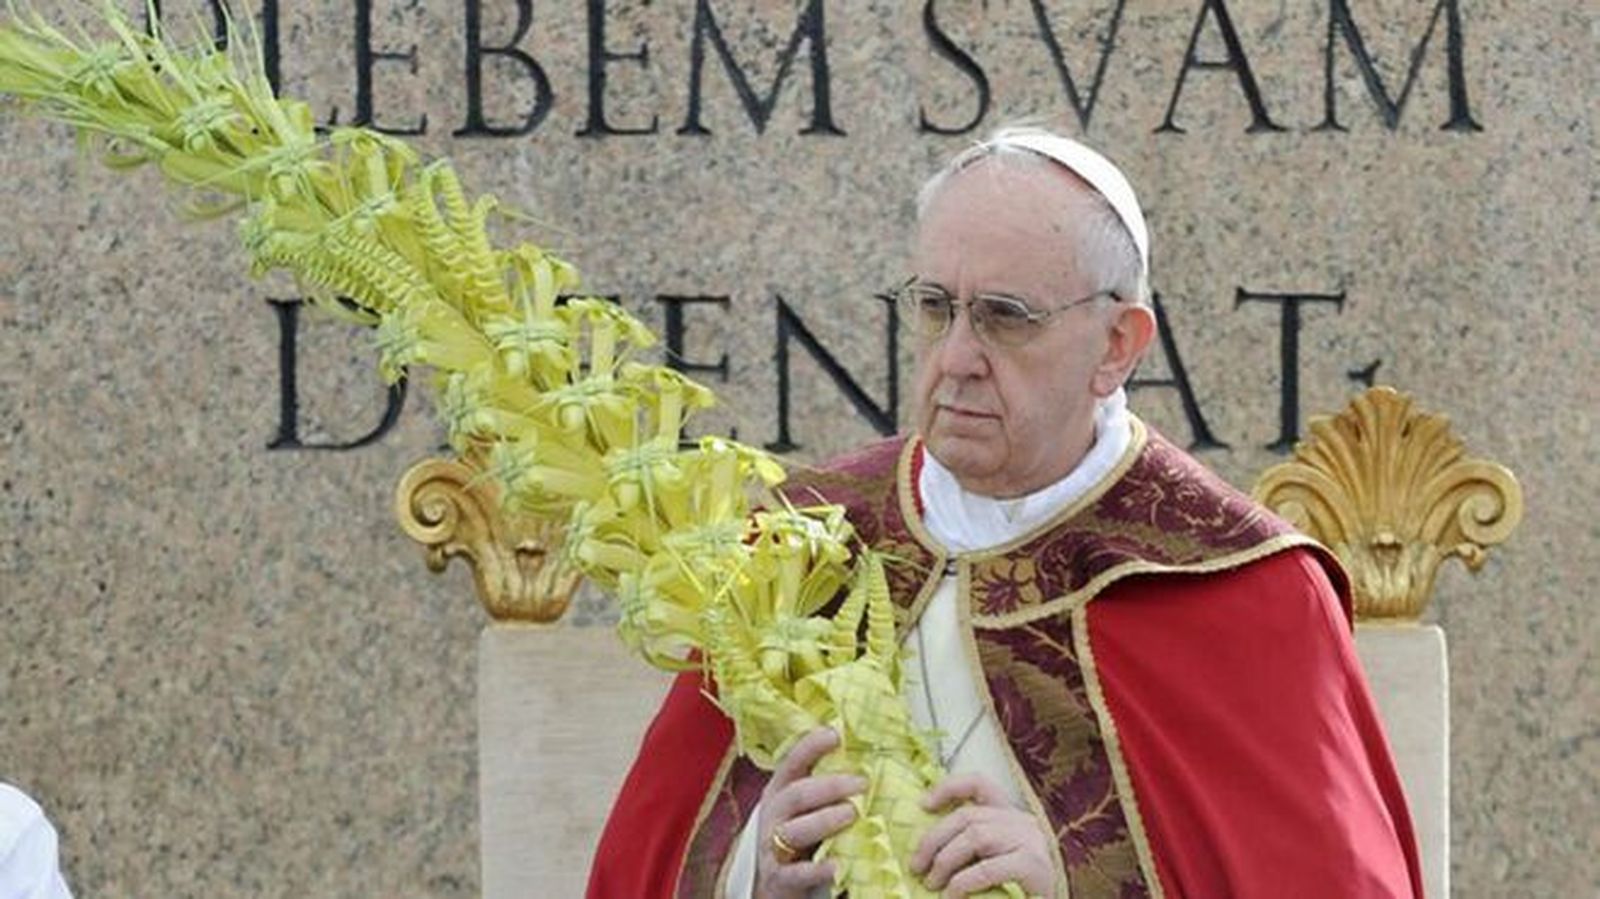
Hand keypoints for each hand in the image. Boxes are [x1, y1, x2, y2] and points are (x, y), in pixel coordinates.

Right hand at [754, 727, 865, 898]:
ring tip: (852, 814)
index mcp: (780, 791)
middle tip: (861, 783)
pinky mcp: (779, 877)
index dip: (811, 747)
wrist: (776, 883)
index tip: (835, 734)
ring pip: (795, 830)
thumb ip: (825, 787)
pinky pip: (797, 872)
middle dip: (829, 786)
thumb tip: (865, 761)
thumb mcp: (805, 807)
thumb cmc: (800, 836)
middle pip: (797, 794)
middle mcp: (774, 814)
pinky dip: (818, 869)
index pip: (792, 763)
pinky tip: (837, 865)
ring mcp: (772, 846)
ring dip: (824, 820)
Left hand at [910, 774, 1055, 897]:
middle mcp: (1022, 822)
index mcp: (1010, 816)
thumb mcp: (994, 859)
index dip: (948, 788)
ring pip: (975, 837)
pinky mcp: (1033, 867)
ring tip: (932, 883)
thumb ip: (971, 848)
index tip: (922, 804)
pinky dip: (963, 882)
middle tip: (916, 866)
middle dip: (934, 840)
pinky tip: (951, 895)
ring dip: (945, 861)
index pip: (979, 784)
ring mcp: (1030, 842)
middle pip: (968, 816)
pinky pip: (988, 869)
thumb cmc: (1019, 888)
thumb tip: (926, 851)